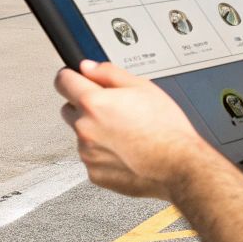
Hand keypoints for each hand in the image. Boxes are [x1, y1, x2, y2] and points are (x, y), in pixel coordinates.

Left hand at [55, 60, 217, 198]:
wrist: (179, 166)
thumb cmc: (166, 129)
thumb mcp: (142, 86)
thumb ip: (108, 72)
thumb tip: (87, 68)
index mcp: (93, 103)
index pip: (62, 81)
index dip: (71, 77)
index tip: (76, 79)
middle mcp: (84, 128)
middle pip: (68, 108)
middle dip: (84, 105)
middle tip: (111, 109)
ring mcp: (87, 153)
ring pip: (81, 134)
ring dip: (95, 131)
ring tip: (126, 133)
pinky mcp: (94, 174)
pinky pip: (91, 157)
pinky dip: (103, 153)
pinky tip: (125, 150)